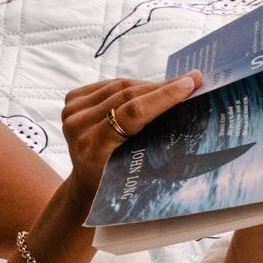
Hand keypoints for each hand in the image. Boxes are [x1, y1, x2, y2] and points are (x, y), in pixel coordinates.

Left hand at [60, 71, 203, 201]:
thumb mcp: (135, 170)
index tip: (189, 84)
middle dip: (162, 87)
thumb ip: (151, 140)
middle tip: (191, 79)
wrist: (86, 182)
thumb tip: (183, 106)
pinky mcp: (71, 100)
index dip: (162, 96)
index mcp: (94, 148)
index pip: (133, 113)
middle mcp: (78, 126)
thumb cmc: (116, 181)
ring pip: (118, 86)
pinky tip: (150, 88)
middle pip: (126, 95)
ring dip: (149, 85)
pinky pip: (108, 85)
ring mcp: (72, 111)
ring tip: (176, 84)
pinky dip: (132, 85)